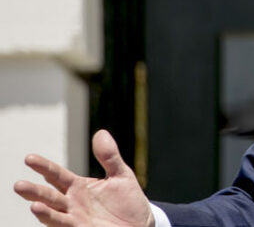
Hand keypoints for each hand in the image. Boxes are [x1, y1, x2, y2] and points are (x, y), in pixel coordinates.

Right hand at [14, 129, 154, 226]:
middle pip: (49, 195)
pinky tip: (46, 214)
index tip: (29, 158)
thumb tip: (101, 132)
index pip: (57, 175)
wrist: (139, 224)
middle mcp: (72, 202)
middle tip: (19, 185)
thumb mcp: (121, 175)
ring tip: (33, 204)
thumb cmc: (127, 200)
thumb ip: (109, 156)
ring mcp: (75, 218)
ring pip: (53, 213)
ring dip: (42, 210)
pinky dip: (55, 221)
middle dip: (34, 191)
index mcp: (78, 186)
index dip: (44, 167)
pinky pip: (65, 226)